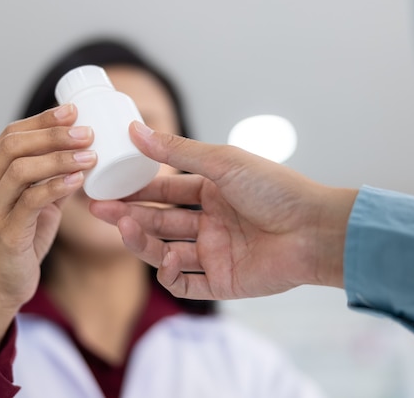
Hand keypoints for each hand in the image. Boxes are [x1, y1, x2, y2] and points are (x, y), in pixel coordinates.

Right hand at [0, 104, 95, 357]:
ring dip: (59, 158)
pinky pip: (31, 201)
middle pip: (13, 146)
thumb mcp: (34, 203)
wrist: (1, 285)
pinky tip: (78, 179)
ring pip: (21, 170)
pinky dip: (57, 186)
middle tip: (86, 132)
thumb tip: (81, 151)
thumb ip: (49, 178)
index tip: (73, 112)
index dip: (42, 121)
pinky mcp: (4, 233)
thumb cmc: (20, 241)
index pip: (10, 135)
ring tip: (90, 154)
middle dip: (52, 134)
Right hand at [90, 121, 356, 300]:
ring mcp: (215, 253)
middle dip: (129, 216)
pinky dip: (172, 276)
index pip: (164, 191)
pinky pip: (187, 284)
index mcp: (212, 192)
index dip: (135, 190)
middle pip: (160, 221)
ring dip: (143, 242)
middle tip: (99, 209)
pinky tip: (167, 262)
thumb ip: (176, 150)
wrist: (314, 229)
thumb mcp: (221, 162)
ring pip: (166, 252)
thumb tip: (135, 130)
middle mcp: (210, 223)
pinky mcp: (223, 282)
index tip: (107, 186)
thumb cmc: (274, 189)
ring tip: (125, 230)